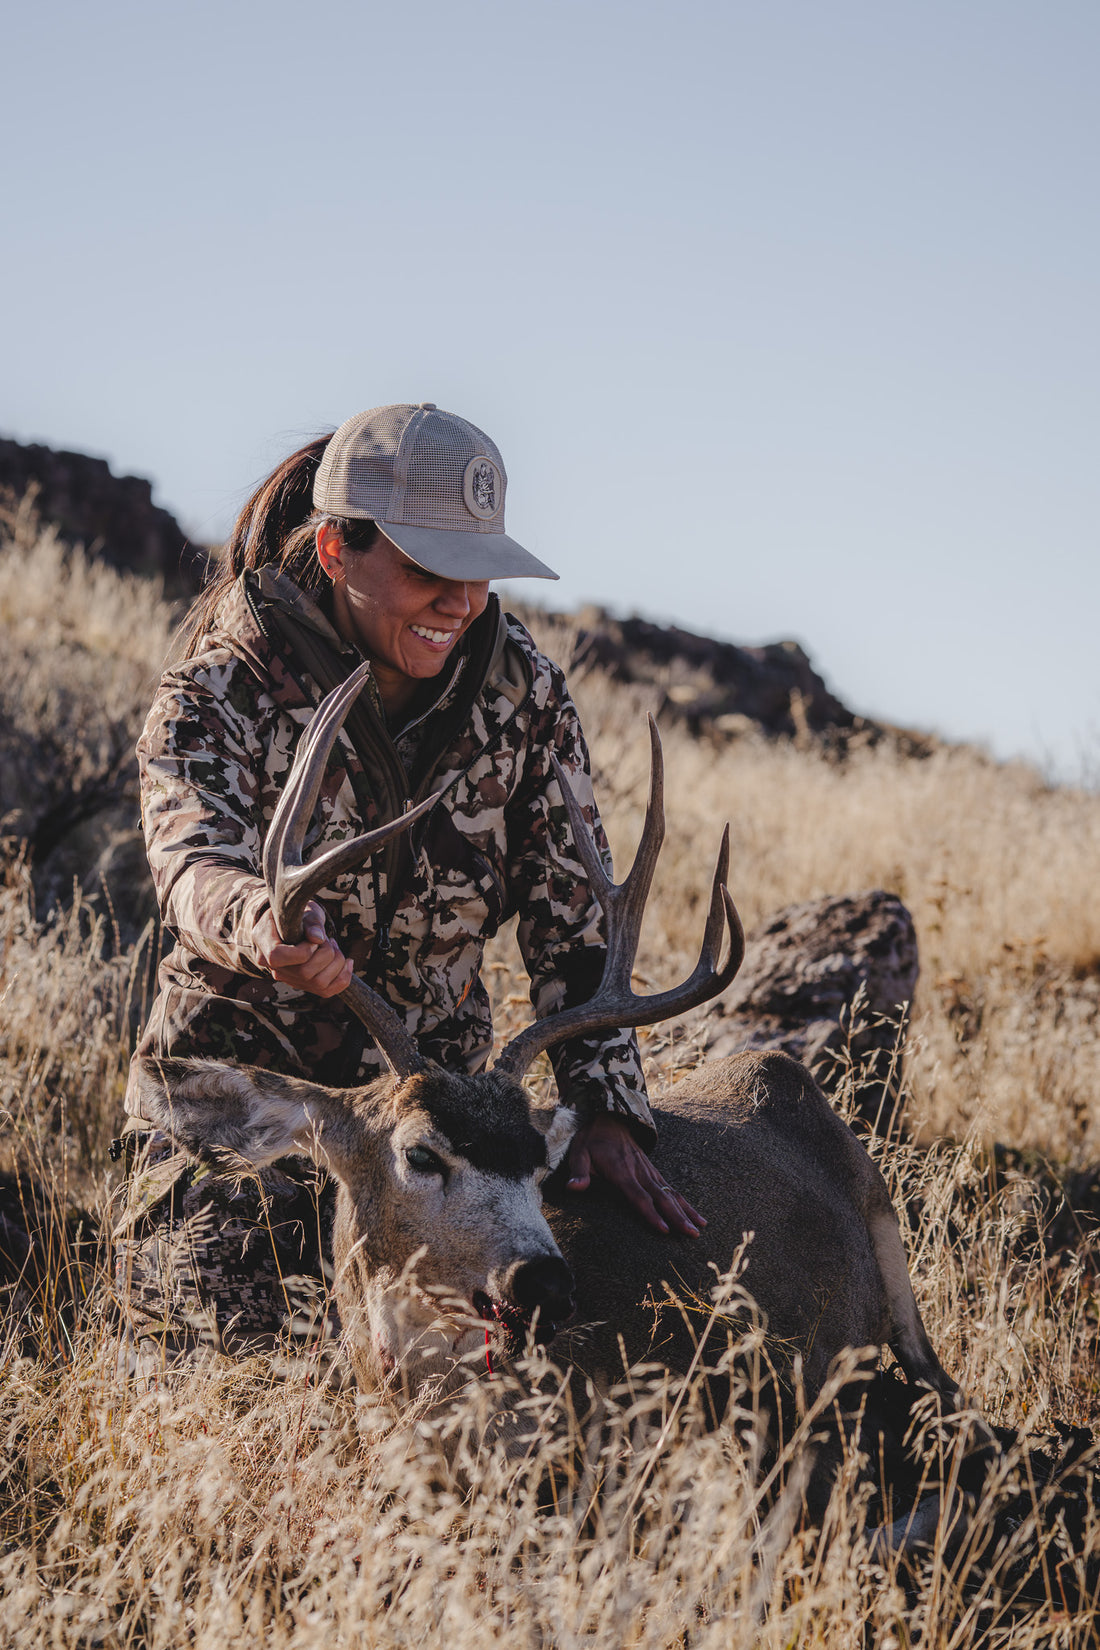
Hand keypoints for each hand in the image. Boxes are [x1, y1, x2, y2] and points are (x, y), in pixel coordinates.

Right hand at [253, 901, 353, 997]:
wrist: (292, 925)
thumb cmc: (296, 915)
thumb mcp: (302, 911)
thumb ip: (310, 922)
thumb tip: (318, 938)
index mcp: (264, 943)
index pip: (277, 958)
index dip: (302, 950)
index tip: (314, 938)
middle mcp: (274, 967)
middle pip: (304, 973)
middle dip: (327, 954)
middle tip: (328, 941)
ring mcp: (289, 979)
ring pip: (318, 983)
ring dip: (336, 963)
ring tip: (333, 947)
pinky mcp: (304, 985)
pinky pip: (327, 991)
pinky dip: (343, 977)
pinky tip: (347, 963)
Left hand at [565, 1114, 705, 1237]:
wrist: (608, 1117)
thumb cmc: (591, 1139)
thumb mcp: (578, 1153)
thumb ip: (578, 1172)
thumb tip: (573, 1188)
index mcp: (621, 1170)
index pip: (638, 1196)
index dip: (651, 1213)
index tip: (664, 1229)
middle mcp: (639, 1171)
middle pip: (661, 1197)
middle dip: (677, 1216)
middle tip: (691, 1234)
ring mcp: (648, 1171)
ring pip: (670, 1193)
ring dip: (685, 1211)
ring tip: (698, 1228)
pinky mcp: (652, 1170)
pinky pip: (670, 1187)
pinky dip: (684, 1202)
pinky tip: (695, 1215)